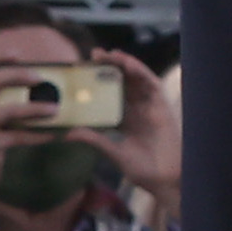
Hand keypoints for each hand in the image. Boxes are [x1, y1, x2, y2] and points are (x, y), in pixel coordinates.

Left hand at [95, 49, 183, 208]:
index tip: (82, 70)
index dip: (98, 81)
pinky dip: (140, 71)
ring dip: (124, 64)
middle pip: (123, 81)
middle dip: (109, 66)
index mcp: (124, 118)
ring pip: (136, 78)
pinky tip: (128, 64)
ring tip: (108, 54)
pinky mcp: (160, 104)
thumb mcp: (111, 151)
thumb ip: (93, 139)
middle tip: (93, 54)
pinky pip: (150, 83)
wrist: (163, 176)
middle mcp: (136, 107)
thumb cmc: (140, 167)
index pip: (109, 94)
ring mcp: (149, 104)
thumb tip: (68, 133)